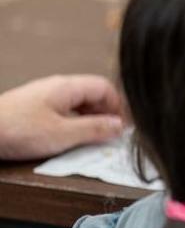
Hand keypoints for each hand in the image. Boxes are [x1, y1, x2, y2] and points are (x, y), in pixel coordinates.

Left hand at [0, 75, 123, 160]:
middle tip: (110, 136)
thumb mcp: (63, 134)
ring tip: (90, 141)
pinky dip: (72, 123)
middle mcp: (57, 86)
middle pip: (92, 95)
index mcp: (67, 86)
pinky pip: (62, 111)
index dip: (119, 106)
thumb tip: (120, 126)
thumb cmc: (17, 130)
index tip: (125, 127)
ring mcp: (43, 96)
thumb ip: (95, 129)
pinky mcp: (32, 108)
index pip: (105, 88)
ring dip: (89, 120)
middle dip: (105, 114)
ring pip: (77, 104)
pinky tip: (67, 139)